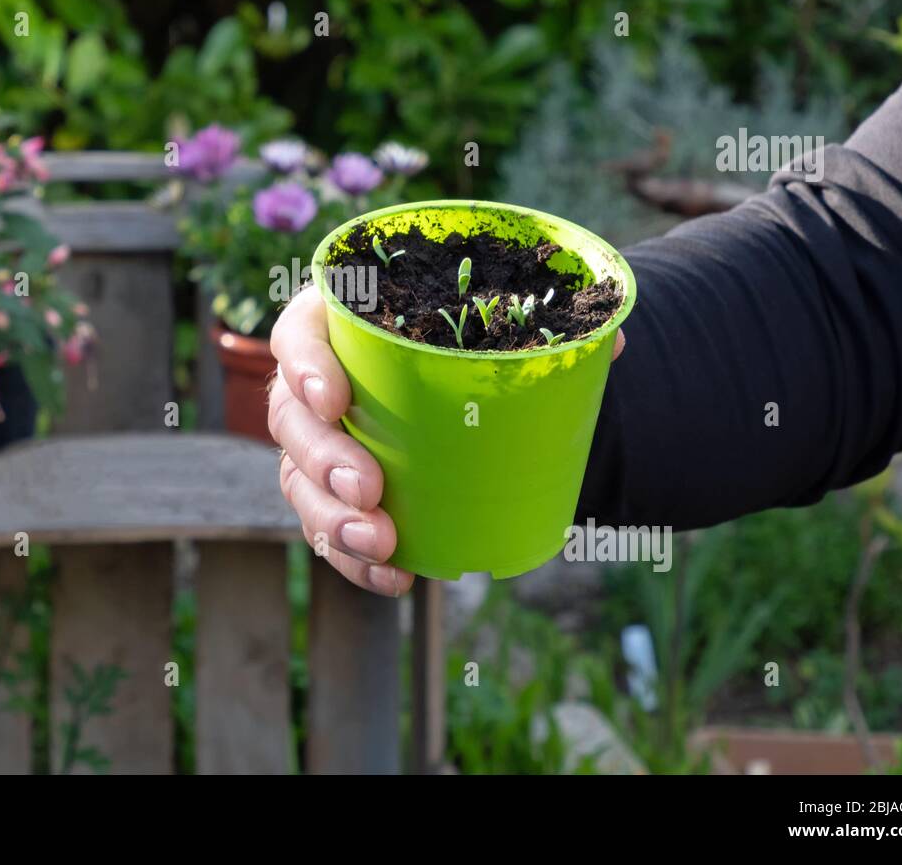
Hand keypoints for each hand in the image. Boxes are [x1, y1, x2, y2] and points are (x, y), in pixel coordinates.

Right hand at [268, 284, 624, 595]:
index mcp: (342, 325)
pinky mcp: (332, 493)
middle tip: (368, 489)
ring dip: (331, 518)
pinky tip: (395, 577)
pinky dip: (355, 559)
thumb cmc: (471, 348)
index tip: (334, 398)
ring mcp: (320, 443)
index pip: (299, 334)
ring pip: (298, 480)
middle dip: (323, 458)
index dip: (304, 364)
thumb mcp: (503, 328)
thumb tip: (609, 342)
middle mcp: (317, 383)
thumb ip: (546, 326)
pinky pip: (326, 528)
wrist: (473, 400)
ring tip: (382, 541)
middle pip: (291, 417)